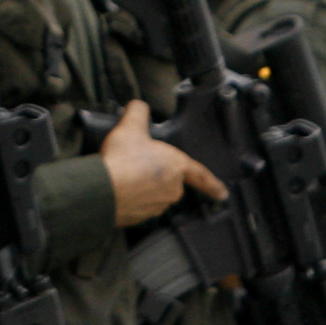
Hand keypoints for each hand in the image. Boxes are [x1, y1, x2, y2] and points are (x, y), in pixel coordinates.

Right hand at [102, 100, 228, 226]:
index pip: (200, 175)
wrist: (102, 189)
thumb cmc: (122, 159)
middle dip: (159, 175)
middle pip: (171, 181)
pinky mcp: (140, 217)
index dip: (213, 184)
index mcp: (176, 166)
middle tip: (140, 164)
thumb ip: (138, 112)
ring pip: (155, 194)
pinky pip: (139, 206)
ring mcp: (156, 206)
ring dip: (144, 187)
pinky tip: (118, 188)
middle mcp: (171, 189)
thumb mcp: (130, 126)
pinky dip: (132, 198)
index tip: (223, 193)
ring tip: (124, 174)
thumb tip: (140, 106)